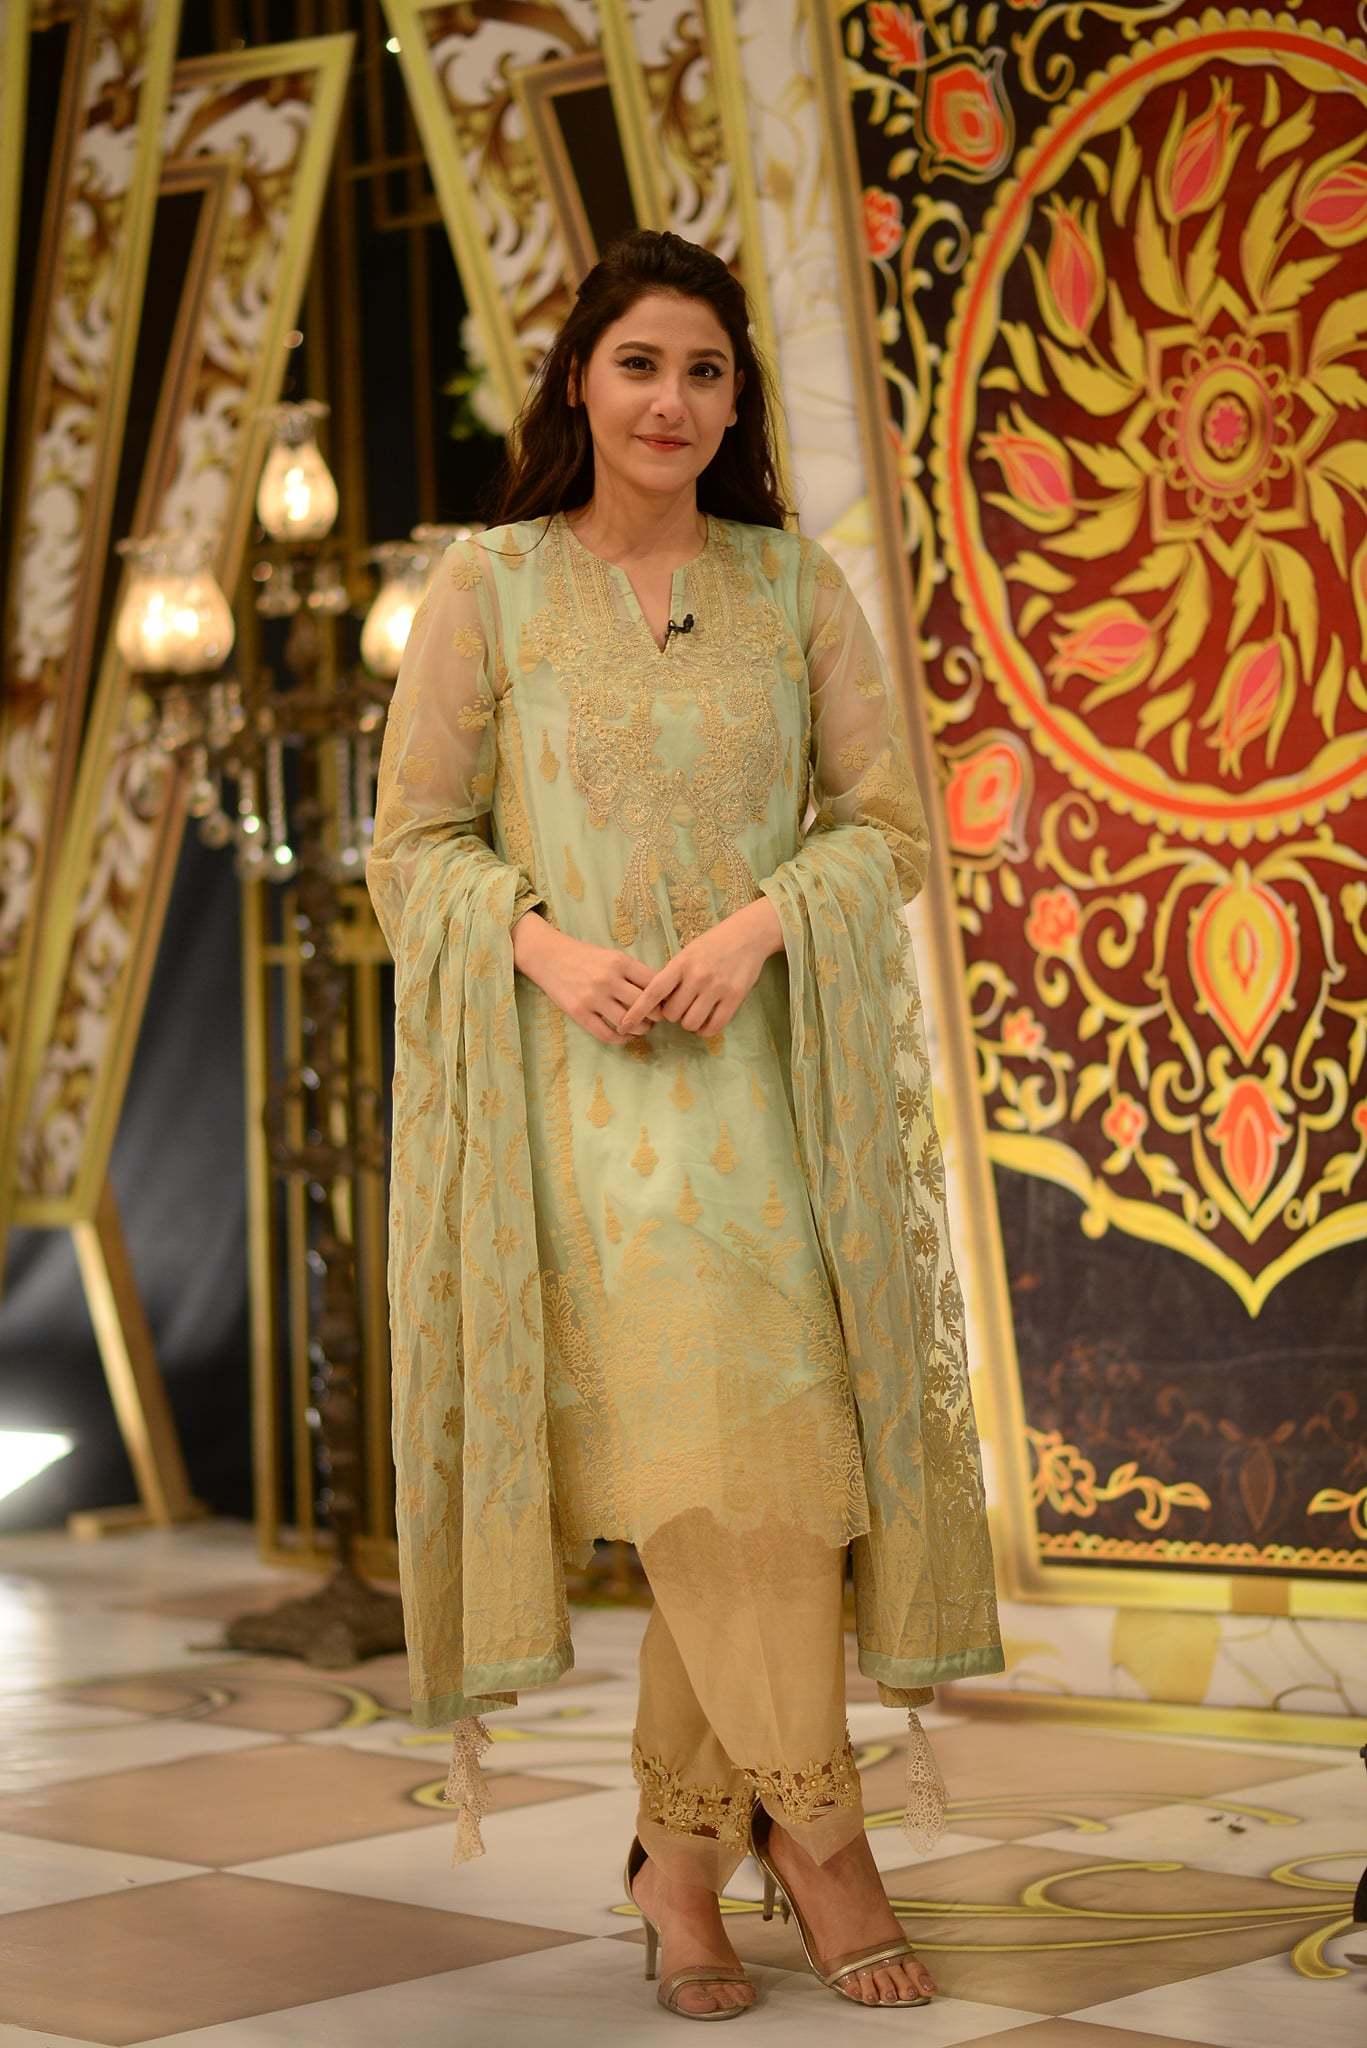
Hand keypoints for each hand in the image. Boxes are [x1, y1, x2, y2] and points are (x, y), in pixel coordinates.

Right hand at [513, 913, 662, 1047]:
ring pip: (628, 1022)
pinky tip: (624, 1036)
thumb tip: (660, 992)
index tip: (665, 1002)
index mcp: (620, 962)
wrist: (548, 957)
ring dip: (641, 1029)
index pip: (654, 983)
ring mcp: (592, 998)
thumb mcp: (611, 955)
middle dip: (656, 1016)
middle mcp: (608, 980)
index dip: (664, 996)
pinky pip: (606, 1034)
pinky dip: (621, 1039)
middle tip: (656, 1018)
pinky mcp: (579, 1013)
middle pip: (644, 1005)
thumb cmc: (584, 956)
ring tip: (642, 1028)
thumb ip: (633, 972)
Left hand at [616, 897, 783, 1038]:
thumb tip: (655, 1002)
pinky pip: (714, 1026)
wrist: (747, 935)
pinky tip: (706, 1023)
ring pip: (691, 1022)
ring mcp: (717, 987)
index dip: (637, 1011)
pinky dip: (706, 1030)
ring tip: (693, 1013)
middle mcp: (697, 976)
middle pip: (672, 1013)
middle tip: (680, 1006)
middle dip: (672, 1015)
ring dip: (688, 1023)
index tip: (624, 1025)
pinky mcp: (735, 997)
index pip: (653, 992)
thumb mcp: (687, 953)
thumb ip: (672, 976)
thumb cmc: (712, 944)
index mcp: (681, 963)